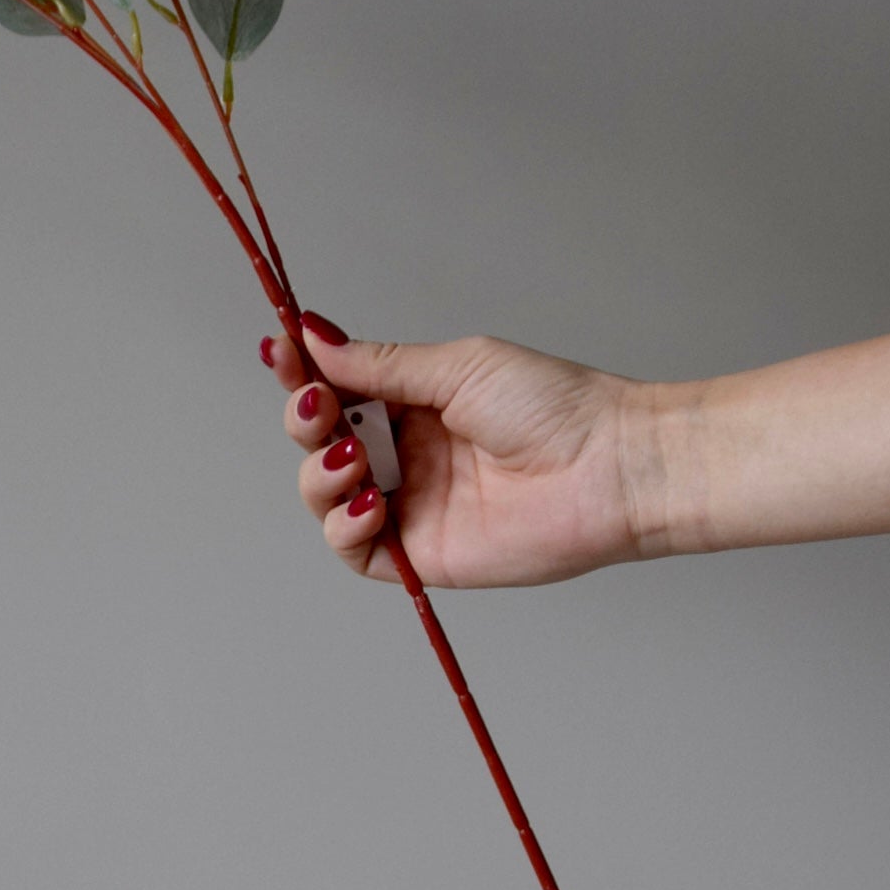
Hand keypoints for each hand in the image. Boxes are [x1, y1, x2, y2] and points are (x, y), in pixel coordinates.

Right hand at [262, 319, 657, 587]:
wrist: (609, 467)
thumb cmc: (553, 406)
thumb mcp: (457, 367)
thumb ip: (380, 363)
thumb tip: (312, 336)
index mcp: (412, 401)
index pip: (336, 387)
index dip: (301, 372)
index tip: (280, 351)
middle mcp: (404, 452)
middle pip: (318, 441)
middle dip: (304, 420)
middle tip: (318, 406)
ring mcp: (410, 503)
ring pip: (324, 494)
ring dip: (319, 475)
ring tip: (351, 460)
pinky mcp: (419, 553)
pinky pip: (353, 549)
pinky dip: (345, 525)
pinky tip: (373, 502)